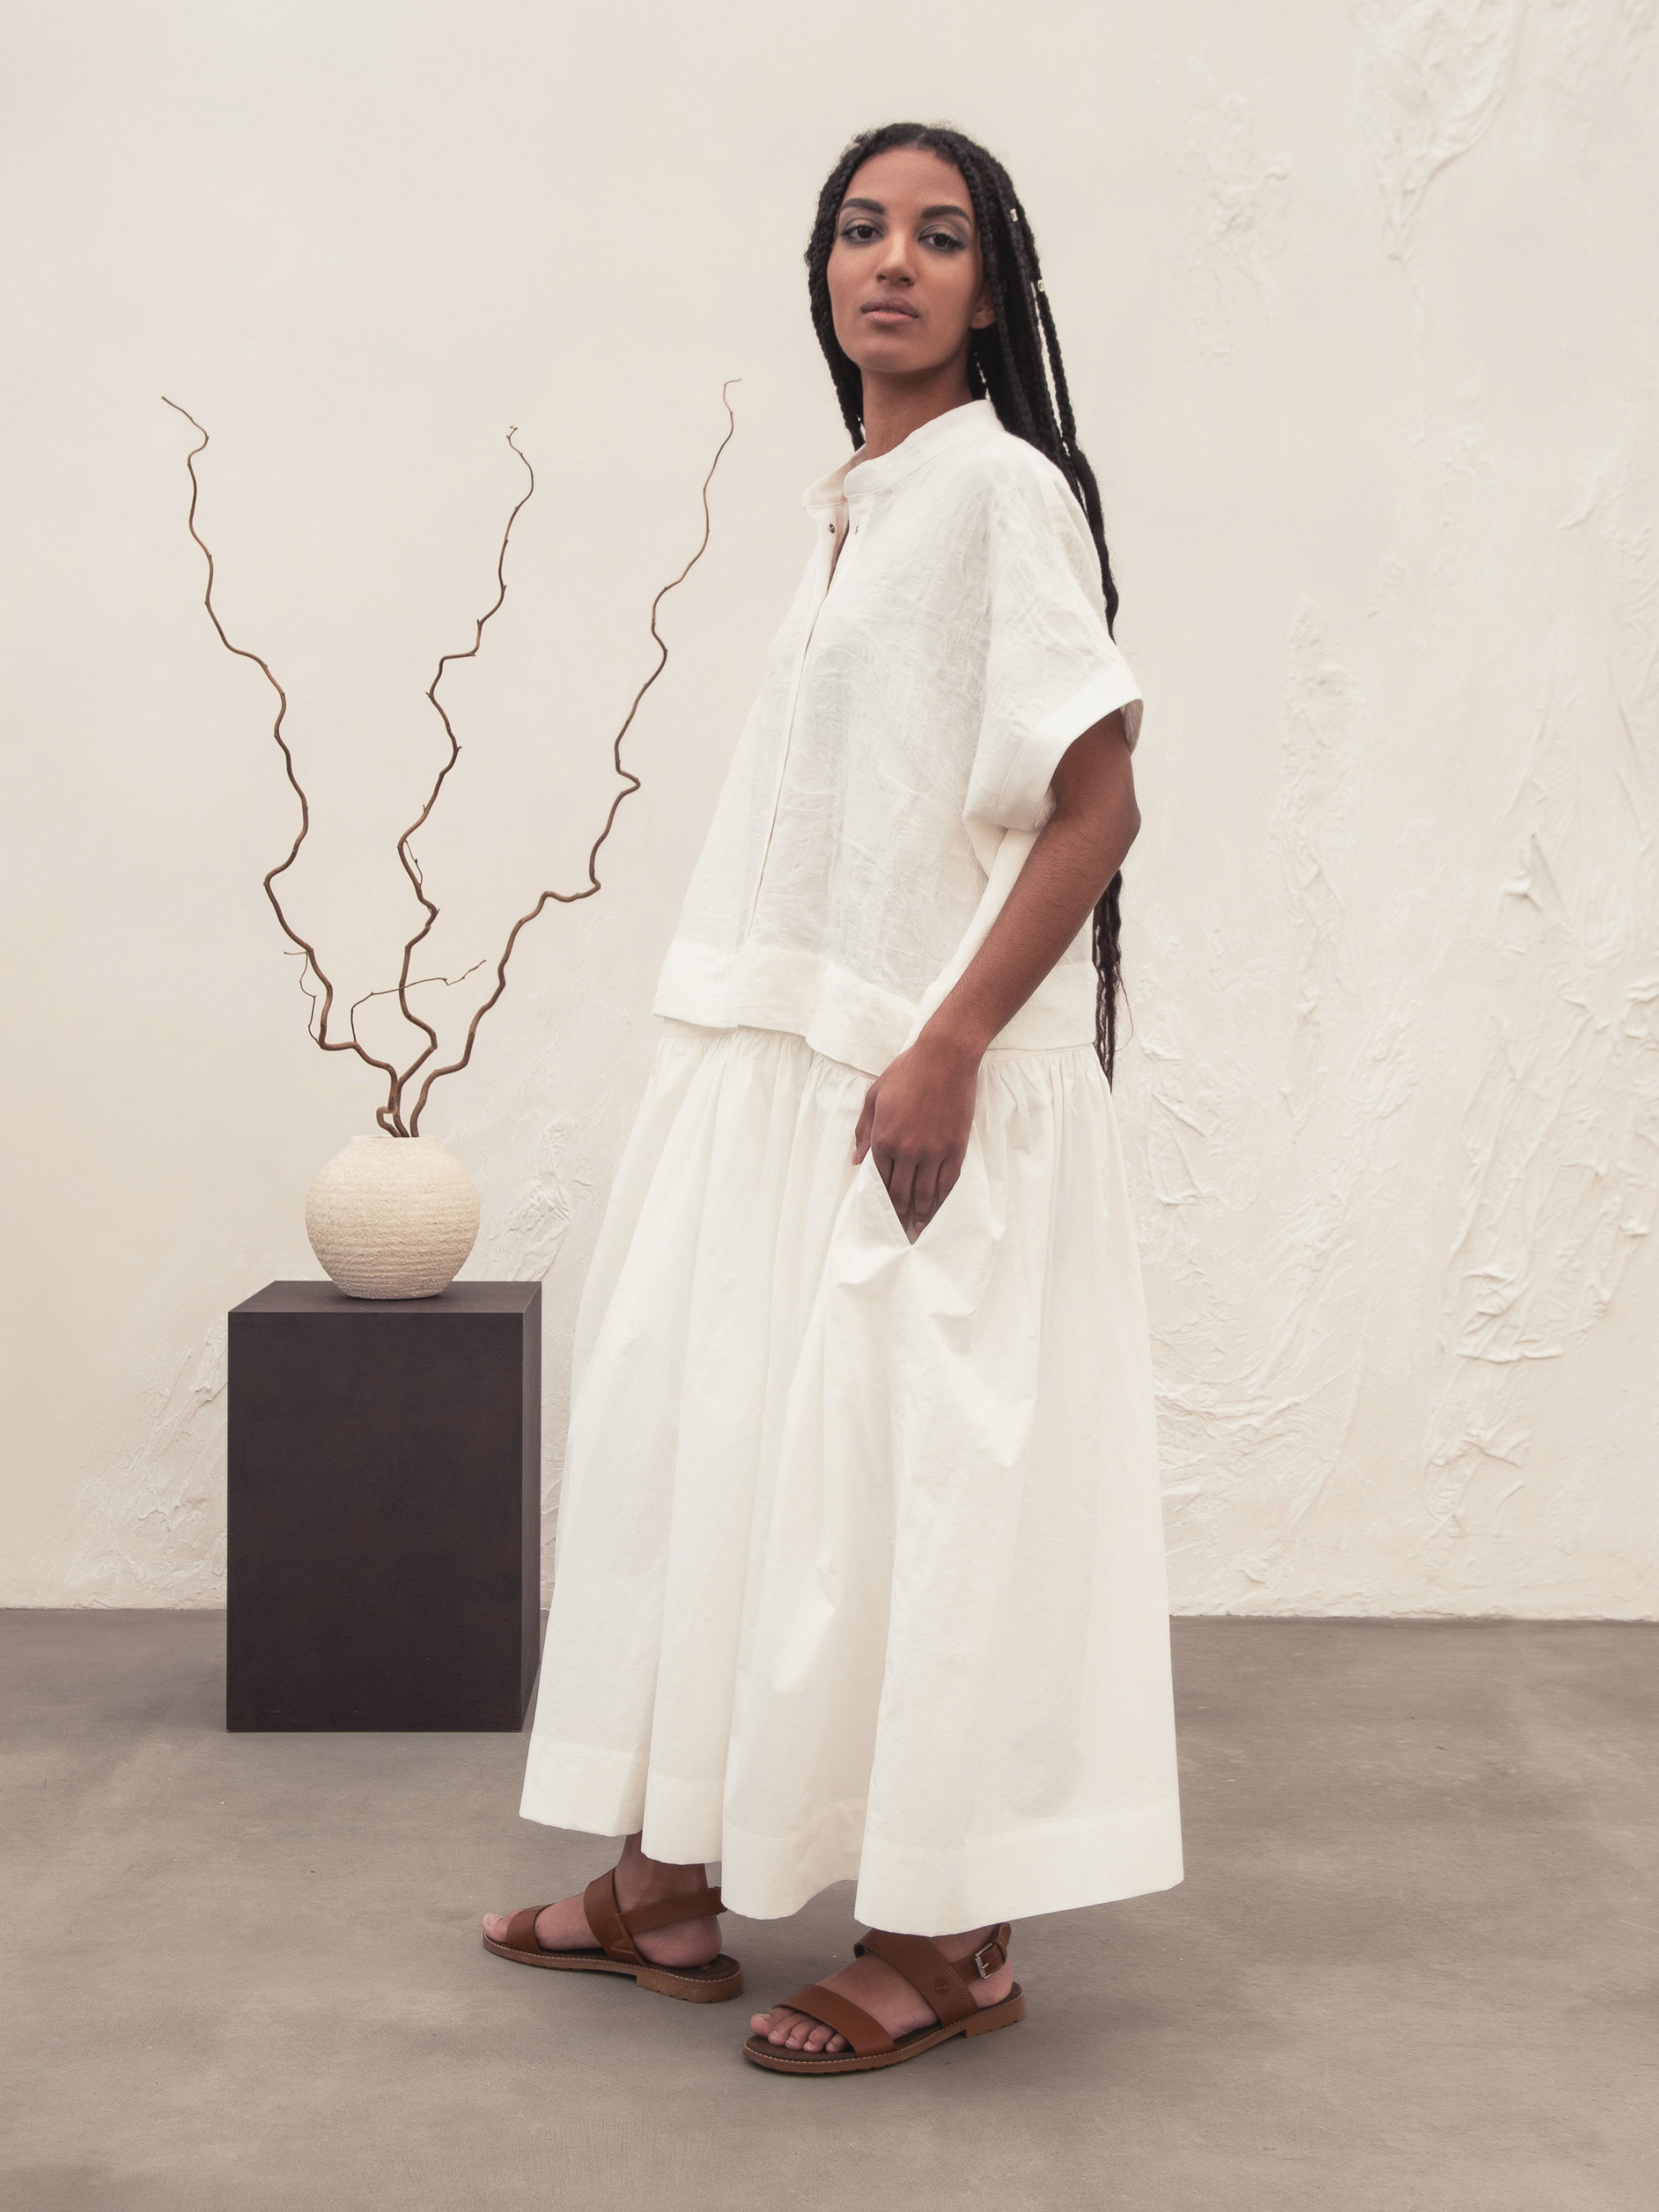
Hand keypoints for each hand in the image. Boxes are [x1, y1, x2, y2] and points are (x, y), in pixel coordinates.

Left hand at [853, 1026, 980, 1238]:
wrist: (945, 1058)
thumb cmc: (906, 1072)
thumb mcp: (874, 1096)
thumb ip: (864, 1130)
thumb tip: (856, 1161)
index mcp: (883, 1138)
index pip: (879, 1179)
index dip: (879, 1201)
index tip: (880, 1216)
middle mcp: (906, 1150)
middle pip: (900, 1193)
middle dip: (899, 1215)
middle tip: (899, 1232)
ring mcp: (933, 1151)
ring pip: (925, 1193)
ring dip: (921, 1214)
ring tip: (919, 1229)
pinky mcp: (955, 1148)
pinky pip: (948, 1182)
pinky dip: (943, 1199)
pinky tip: (939, 1210)